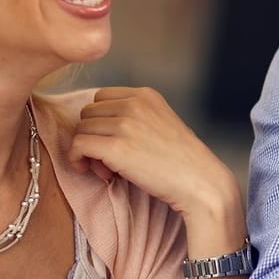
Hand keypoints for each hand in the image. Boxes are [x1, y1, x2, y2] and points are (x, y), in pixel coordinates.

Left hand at [68, 88, 240, 223]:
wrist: (201, 183)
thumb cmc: (181, 162)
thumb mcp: (161, 124)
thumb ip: (134, 117)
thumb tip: (94, 127)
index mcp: (146, 95)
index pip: (101, 97)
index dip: (101, 121)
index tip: (113, 142)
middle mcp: (134, 103)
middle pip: (87, 113)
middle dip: (93, 135)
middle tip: (108, 161)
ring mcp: (125, 124)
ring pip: (80, 130)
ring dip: (87, 151)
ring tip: (107, 170)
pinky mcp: (116, 147)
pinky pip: (77, 145)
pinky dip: (78, 159)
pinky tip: (96, 173)